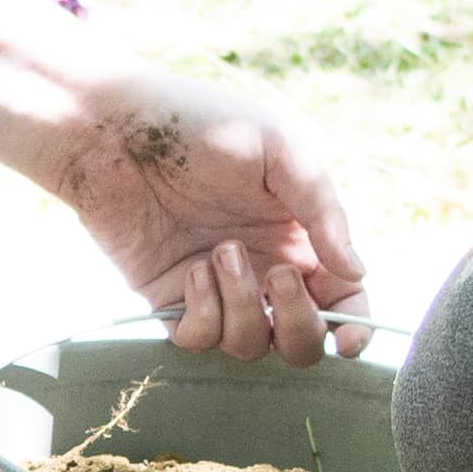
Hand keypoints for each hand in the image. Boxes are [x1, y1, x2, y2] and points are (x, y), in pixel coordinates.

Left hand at [53, 60, 365, 363]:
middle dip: (298, 324)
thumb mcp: (278, 150)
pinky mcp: (169, 299)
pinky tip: (191, 270)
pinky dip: (202, 315)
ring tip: (220, 252)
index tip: (346, 339)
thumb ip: (323, 210)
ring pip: (251, 346)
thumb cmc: (200, 125)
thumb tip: (357, 271)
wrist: (114, 132)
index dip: (352, 328)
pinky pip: (199, 341)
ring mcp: (216, 289)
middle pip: (300, 341)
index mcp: (299, 237)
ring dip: (244, 307)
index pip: (342, 300)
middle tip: (277, 275)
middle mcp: (262, 270)